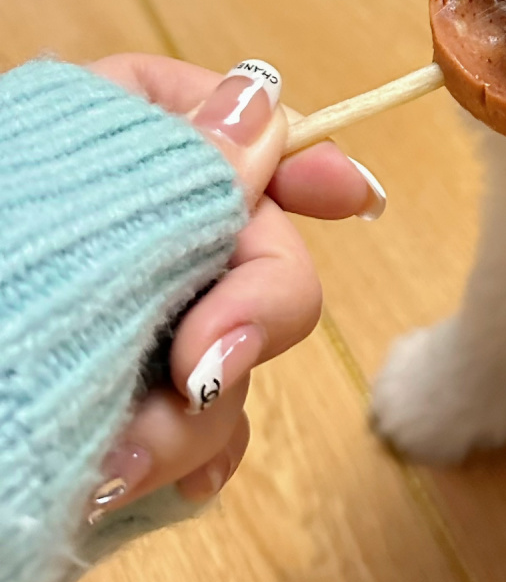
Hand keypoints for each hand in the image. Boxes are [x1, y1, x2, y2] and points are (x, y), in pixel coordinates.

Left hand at [83, 54, 384, 518]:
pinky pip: (207, 424)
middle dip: (252, 311)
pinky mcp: (121, 411)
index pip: (224, 123)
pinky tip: (139, 481)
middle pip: (255, 243)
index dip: (297, 153)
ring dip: (199, 410)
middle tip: (205, 367)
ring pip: (237, 347)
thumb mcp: (78, 218)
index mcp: (101, 152)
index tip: (352, 196)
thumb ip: (184, 165)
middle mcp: (124, 235)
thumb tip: (263, 100)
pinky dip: (184, 458)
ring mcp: (126, 328)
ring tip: (123, 458)